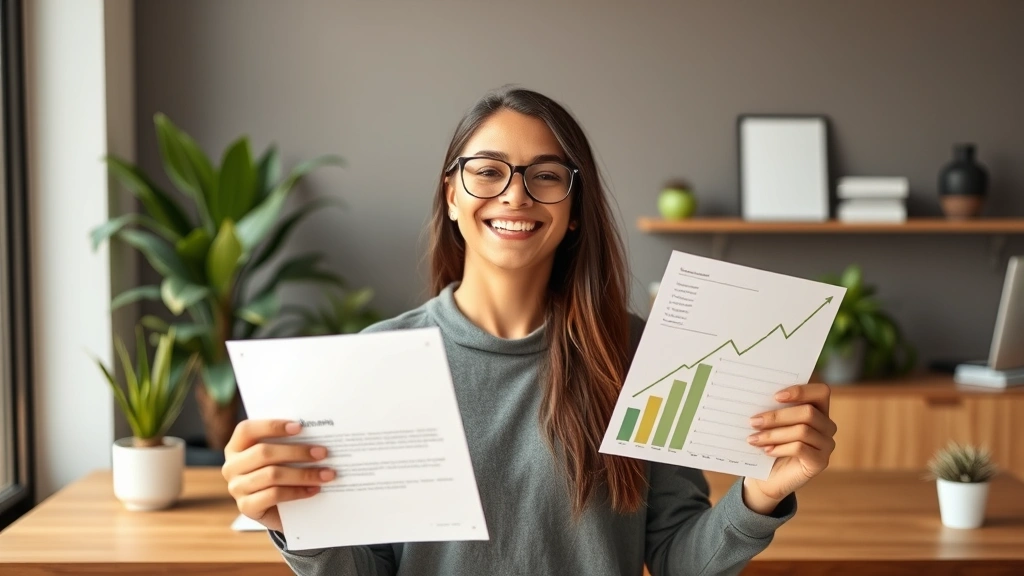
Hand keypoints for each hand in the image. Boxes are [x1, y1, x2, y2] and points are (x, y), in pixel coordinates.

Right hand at [222, 420, 335, 532]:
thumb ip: (288, 442)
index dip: (272, 426)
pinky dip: (298, 491)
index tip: (299, 427)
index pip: (247, 430)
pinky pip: (274, 495)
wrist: (280, 511)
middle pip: (263, 453)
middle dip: (297, 452)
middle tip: (323, 453)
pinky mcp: (246, 507)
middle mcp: (231, 466)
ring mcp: (236, 488)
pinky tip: (314, 489)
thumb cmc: (281, 474)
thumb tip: (314, 431)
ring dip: (303, 474)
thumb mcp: (281, 456)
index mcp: (236, 447)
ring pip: (272, 475)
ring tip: (326, 474)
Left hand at [742, 383, 836, 513]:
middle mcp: (827, 426)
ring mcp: (826, 445)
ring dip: (773, 434)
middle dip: (777, 416)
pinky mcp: (820, 462)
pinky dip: (780, 448)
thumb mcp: (771, 425)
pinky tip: (766, 450)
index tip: (775, 396)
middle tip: (753, 421)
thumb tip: (756, 397)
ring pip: (802, 431)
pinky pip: (800, 449)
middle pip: (808, 412)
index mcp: (818, 409)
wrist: (768, 477)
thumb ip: (772, 409)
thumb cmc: (769, 444)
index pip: (820, 392)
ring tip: (753, 438)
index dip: (801, 391)